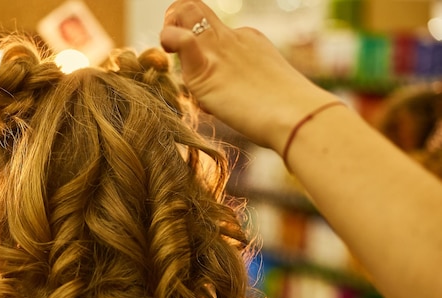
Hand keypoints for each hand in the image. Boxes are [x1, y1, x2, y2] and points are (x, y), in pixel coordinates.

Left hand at [160, 0, 335, 151]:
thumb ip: (247, 92)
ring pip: (186, 11)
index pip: (212, 33)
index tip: (201, 79)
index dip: (197, 48)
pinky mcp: (207, 67)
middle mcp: (233, 38)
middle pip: (196, 10)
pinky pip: (181, 39)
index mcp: (248, 42)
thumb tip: (244, 108)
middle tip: (171, 45)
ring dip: (169, 26)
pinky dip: (169, 38)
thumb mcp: (266, 93)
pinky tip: (169, 51)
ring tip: (168, 49)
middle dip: (176, 19)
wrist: (298, 118)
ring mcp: (220, 49)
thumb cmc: (289, 115)